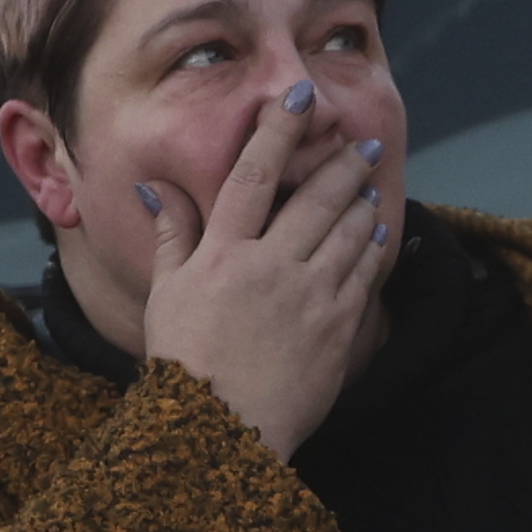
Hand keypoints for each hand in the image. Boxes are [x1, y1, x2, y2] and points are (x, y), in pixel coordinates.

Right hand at [136, 79, 395, 460]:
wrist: (219, 433)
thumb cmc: (184, 363)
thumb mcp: (165, 295)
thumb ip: (171, 236)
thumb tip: (155, 189)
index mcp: (223, 254)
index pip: (253, 175)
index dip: (278, 130)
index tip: (298, 97)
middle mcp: (270, 267)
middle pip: (316, 197)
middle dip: (343, 163)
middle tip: (362, 142)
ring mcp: (309, 296)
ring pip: (348, 231)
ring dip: (362, 201)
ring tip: (369, 183)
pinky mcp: (338, 328)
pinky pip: (364, 274)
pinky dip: (373, 247)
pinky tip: (377, 234)